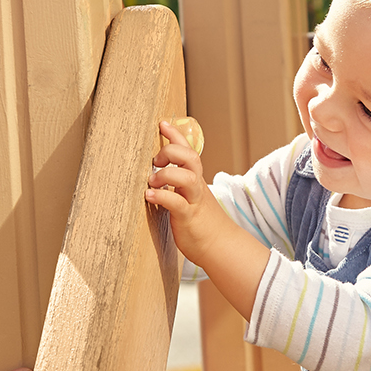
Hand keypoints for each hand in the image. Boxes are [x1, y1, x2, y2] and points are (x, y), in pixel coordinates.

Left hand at [146, 120, 269, 319]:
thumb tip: (157, 174)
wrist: (220, 246)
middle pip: (190, 157)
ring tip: (152, 181)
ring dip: (166, 174)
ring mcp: (194, 201)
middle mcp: (196, 187)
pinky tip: (150, 195)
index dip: (176, 136)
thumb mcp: (190, 198)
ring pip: (186, 177)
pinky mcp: (188, 218)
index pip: (188, 151)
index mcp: (195, 181)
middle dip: (171, 151)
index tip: (163, 123)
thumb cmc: (201, 223)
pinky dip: (162, 196)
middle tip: (155, 160)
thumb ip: (179, 185)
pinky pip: (177, 203)